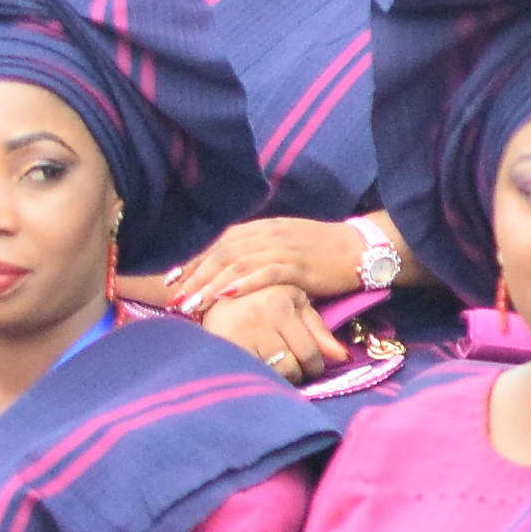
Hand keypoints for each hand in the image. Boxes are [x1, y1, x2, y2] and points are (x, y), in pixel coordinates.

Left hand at [160, 218, 370, 313]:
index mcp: (263, 228)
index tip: (171, 279)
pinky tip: (227, 295)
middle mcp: (268, 234)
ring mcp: (284, 249)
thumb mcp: (284, 243)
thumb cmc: (321, 250)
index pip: (219, 243)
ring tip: (192, 303)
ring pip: (239, 264)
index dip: (193, 260)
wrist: (359, 248)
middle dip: (195, 276)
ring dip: (211, 284)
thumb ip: (257, 250)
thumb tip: (228, 267)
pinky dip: (245, 283)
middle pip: (223, 253)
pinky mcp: (300, 266)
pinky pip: (267, 273)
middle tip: (174, 297)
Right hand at [190, 281, 346, 380]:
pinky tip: (257, 365)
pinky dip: (258, 376)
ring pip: (270, 376)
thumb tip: (343, 357)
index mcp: (282, 305)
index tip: (311, 366)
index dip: (314, 366)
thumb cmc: (260, 297)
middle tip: (293, 367)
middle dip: (297, 374)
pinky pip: (251, 375)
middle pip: (292, 368)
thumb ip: (318, 329)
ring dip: (278, 378)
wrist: (209, 296)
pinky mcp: (222, 349)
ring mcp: (239, 335)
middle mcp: (260, 319)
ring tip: (274, 365)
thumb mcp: (293, 302)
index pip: (310, 353)